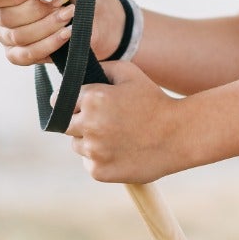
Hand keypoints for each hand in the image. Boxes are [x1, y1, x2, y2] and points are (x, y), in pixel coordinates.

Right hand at [0, 0, 126, 67]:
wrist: (94, 18)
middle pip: (7, 17)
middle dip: (38, 10)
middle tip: (62, 2)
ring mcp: (7, 37)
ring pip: (19, 36)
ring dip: (48, 25)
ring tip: (68, 15)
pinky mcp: (18, 56)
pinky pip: (27, 55)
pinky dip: (49, 44)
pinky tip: (66, 33)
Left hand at [67, 61, 190, 182]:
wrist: (178, 136)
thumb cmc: (154, 101)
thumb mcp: (130, 73)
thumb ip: (101, 68)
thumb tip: (78, 72)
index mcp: (92, 98)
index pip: (59, 100)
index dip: (71, 102)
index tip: (82, 105)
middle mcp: (88, 125)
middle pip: (65, 124)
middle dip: (79, 121)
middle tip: (103, 121)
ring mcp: (93, 151)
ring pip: (77, 145)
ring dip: (88, 141)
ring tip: (115, 136)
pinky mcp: (99, 171)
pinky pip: (89, 163)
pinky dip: (100, 159)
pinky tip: (119, 151)